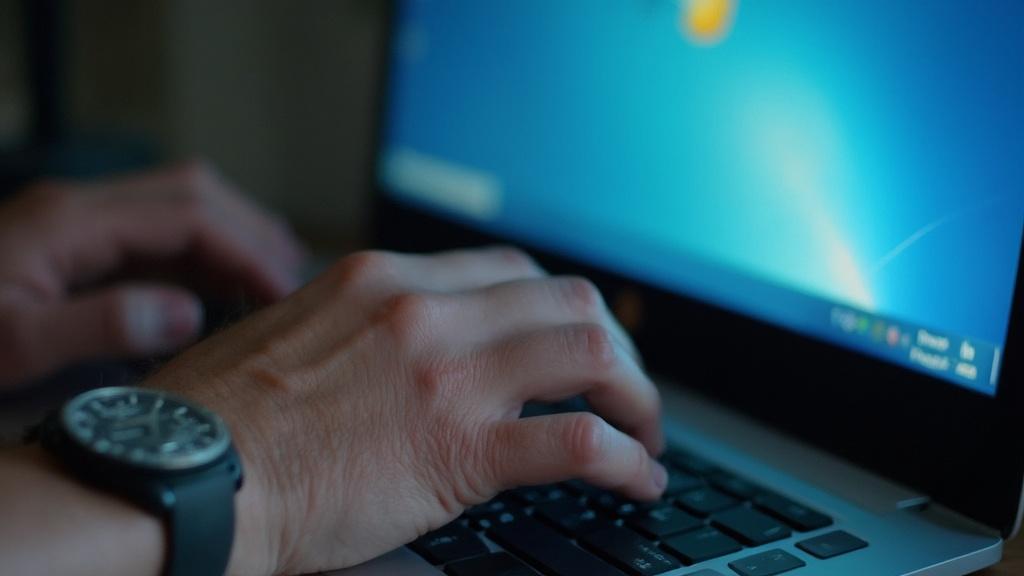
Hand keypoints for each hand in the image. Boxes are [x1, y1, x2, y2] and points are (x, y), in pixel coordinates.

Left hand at [0, 162, 305, 387]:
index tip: (283, 288)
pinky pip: (156, 229)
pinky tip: (218, 280)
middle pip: (191, 190)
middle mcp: (81, 207)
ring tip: (272, 268)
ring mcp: (78, 220)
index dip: (244, 248)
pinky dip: (201, 248)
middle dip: (250, 226)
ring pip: (178, 200)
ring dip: (231, 229)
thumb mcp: (15, 344)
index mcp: (72, 222)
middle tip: (293, 271)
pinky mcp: (75, 240)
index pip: (186, 216)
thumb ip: (102, 324)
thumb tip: (189, 312)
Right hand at [145, 247, 666, 574]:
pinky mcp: (459, 449)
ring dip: (635, 392)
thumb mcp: (288, 331)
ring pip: (589, 351)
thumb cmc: (216, 416)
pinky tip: (637, 477)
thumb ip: (355, 325)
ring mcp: (447, 375)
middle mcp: (424, 310)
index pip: (506, 271)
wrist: (183, 473)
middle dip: (611, 343)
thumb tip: (391, 345)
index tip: (568, 342)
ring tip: (644, 430)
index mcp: (382, 281)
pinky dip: (626, 457)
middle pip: (565, 298)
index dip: (554, 309)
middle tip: (622, 384)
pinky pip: (579, 441)